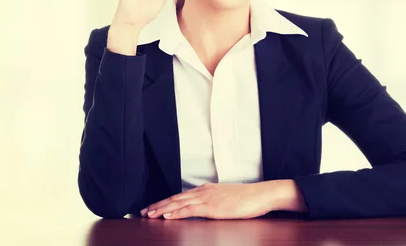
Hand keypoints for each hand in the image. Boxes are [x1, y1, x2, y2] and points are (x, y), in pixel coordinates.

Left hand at [140, 182, 273, 219]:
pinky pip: (188, 210)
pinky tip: (166, 216)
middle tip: (144, 211)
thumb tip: (209, 208)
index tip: (155, 206)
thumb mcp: (228, 199)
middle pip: (176, 198)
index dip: (166, 201)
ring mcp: (207, 198)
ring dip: (162, 208)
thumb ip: (216, 202)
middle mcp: (204, 191)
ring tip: (149, 214)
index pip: (182, 195)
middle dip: (158, 204)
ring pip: (178, 203)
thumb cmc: (249, 199)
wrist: (261, 195)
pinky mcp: (211, 207)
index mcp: (207, 189)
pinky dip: (175, 212)